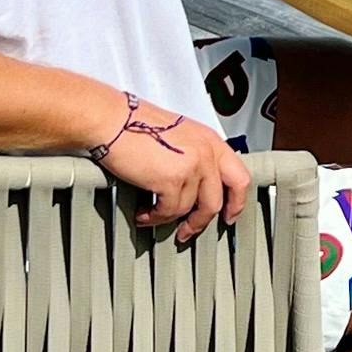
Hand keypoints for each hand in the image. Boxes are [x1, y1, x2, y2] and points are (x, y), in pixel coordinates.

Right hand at [96, 109, 251, 240]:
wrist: (112, 120)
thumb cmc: (135, 124)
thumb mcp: (178, 135)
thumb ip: (193, 156)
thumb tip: (193, 185)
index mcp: (210, 141)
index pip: (239, 177)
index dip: (236, 202)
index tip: (228, 215)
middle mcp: (206, 153)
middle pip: (217, 200)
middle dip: (201, 221)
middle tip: (189, 230)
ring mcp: (191, 167)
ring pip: (189, 209)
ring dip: (168, 217)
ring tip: (151, 214)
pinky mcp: (172, 180)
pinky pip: (169, 211)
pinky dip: (155, 216)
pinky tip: (144, 212)